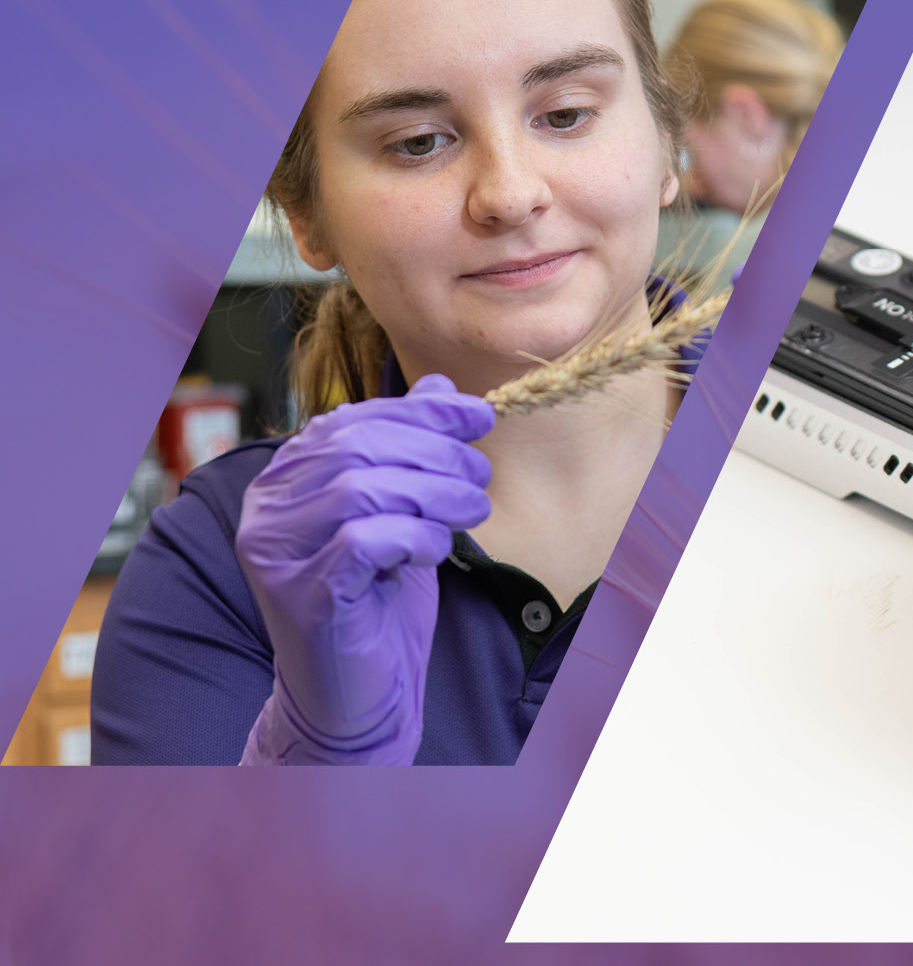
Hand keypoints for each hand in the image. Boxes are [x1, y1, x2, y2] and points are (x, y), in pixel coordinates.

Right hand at [234, 374, 494, 764]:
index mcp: (283, 480)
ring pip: (360, 487)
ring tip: (471, 512)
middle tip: (480, 477)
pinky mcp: (299, 593)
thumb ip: (410, 452)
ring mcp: (274, 552)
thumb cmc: (380, 600)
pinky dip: (414, 536)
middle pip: (355, 446)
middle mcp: (265, 510)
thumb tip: (441, 387)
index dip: (421, 412)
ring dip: (434, 494)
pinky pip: (362, 539)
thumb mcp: (403, 514)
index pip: (351, 420)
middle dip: (435, 452)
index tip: (479, 417)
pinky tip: (434, 551)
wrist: (359, 691)